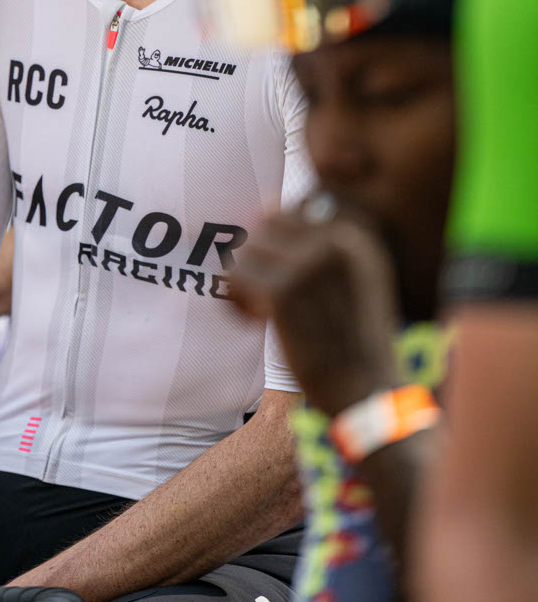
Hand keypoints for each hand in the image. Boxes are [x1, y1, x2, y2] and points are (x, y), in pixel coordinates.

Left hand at [229, 204, 401, 416]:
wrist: (367, 393)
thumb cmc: (354, 341)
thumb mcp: (357, 280)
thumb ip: (322, 245)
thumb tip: (266, 208)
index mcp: (356, 235)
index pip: (289, 212)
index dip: (275, 247)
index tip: (285, 282)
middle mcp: (337, 241)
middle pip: (264, 228)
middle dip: (259, 262)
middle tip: (268, 299)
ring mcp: (311, 264)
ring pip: (246, 252)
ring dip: (246, 284)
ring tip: (263, 314)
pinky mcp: (285, 292)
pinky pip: (234, 278)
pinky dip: (236, 303)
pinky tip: (255, 324)